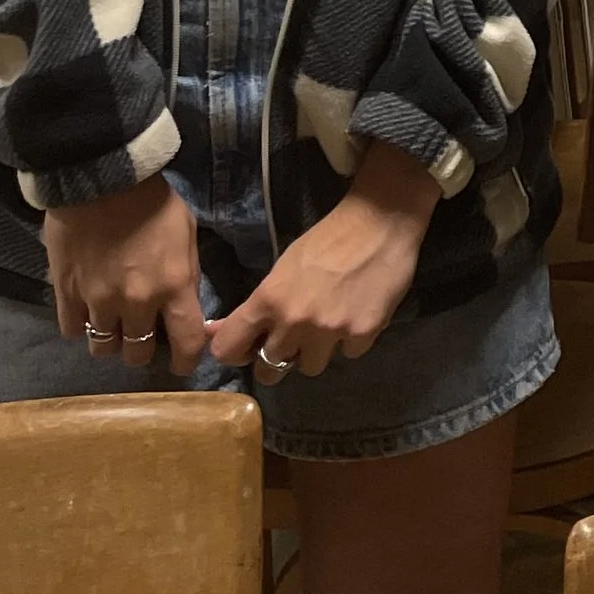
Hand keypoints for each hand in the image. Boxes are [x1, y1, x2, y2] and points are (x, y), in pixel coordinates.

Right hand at [44, 178, 207, 377]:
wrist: (100, 177)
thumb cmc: (151, 201)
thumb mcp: (187, 232)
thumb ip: (187, 274)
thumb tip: (184, 305)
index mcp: (173, 286)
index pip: (186, 343)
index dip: (186, 362)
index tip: (181, 365)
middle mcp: (136, 302)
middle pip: (137, 353)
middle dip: (142, 349)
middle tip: (142, 334)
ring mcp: (98, 301)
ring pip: (103, 348)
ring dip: (111, 340)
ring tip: (113, 325)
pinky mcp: (66, 293)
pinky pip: (72, 330)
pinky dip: (81, 326)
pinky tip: (87, 312)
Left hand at [206, 143, 440, 381]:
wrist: (379, 222)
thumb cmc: (326, 240)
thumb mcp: (282, 269)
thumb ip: (254, 307)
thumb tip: (214, 331)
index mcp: (268, 300)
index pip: (227, 349)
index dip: (235, 352)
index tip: (248, 346)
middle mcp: (294, 321)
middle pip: (269, 371)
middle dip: (277, 359)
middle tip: (292, 338)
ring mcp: (330, 331)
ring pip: (310, 368)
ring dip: (316, 351)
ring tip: (329, 323)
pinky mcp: (363, 333)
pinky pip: (348, 354)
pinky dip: (351, 339)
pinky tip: (357, 313)